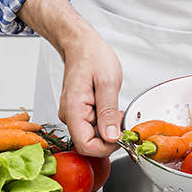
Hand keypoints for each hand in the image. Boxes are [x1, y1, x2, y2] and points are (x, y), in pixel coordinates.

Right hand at [58, 30, 122, 155]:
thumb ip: (108, 112)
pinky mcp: (79, 113)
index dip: (106, 146)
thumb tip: (112, 137)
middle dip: (110, 137)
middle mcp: (69, 116)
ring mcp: (73, 115)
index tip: (121, 136)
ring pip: (93, 136)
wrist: (81, 45)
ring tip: (115, 108)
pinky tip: (109, 107)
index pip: (86, 146)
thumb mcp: (107, 82)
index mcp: (73, 110)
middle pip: (89, 143)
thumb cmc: (92, 57)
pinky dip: (105, 121)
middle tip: (121, 117)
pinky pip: (93, 126)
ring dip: (108, 128)